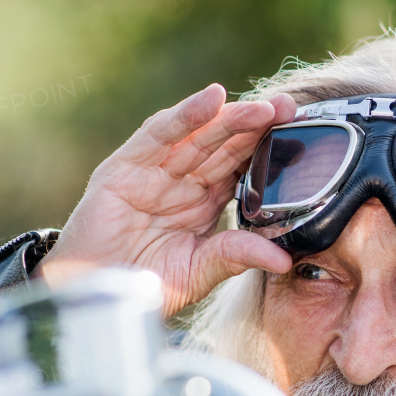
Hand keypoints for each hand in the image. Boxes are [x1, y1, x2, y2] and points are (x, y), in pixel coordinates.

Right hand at [33, 84, 295, 316]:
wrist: (93, 295)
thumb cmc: (143, 285)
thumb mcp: (198, 271)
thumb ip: (235, 256)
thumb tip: (283, 260)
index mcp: (203, 203)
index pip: (240, 169)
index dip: (268, 151)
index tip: (302, 138)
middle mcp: (181, 181)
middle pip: (224, 146)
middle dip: (257, 127)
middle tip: (292, 109)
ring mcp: (153, 171)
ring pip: (199, 136)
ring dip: (231, 118)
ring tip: (265, 107)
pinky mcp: (124, 166)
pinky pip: (159, 134)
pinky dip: (185, 115)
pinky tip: (213, 100)